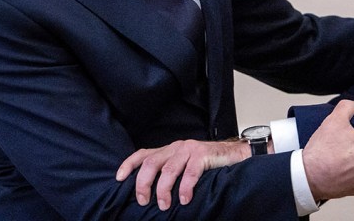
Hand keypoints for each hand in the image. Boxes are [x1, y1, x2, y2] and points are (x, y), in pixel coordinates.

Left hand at [116, 138, 250, 209]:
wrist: (234, 155)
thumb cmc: (208, 164)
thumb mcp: (183, 165)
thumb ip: (169, 172)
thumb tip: (150, 193)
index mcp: (169, 150)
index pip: (143, 154)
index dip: (129, 165)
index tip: (118, 178)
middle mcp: (176, 147)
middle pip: (151, 163)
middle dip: (143, 183)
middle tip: (143, 201)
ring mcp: (189, 150)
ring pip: (168, 170)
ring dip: (163, 190)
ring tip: (164, 205)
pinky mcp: (203, 155)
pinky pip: (190, 173)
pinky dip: (185, 188)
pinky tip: (184, 200)